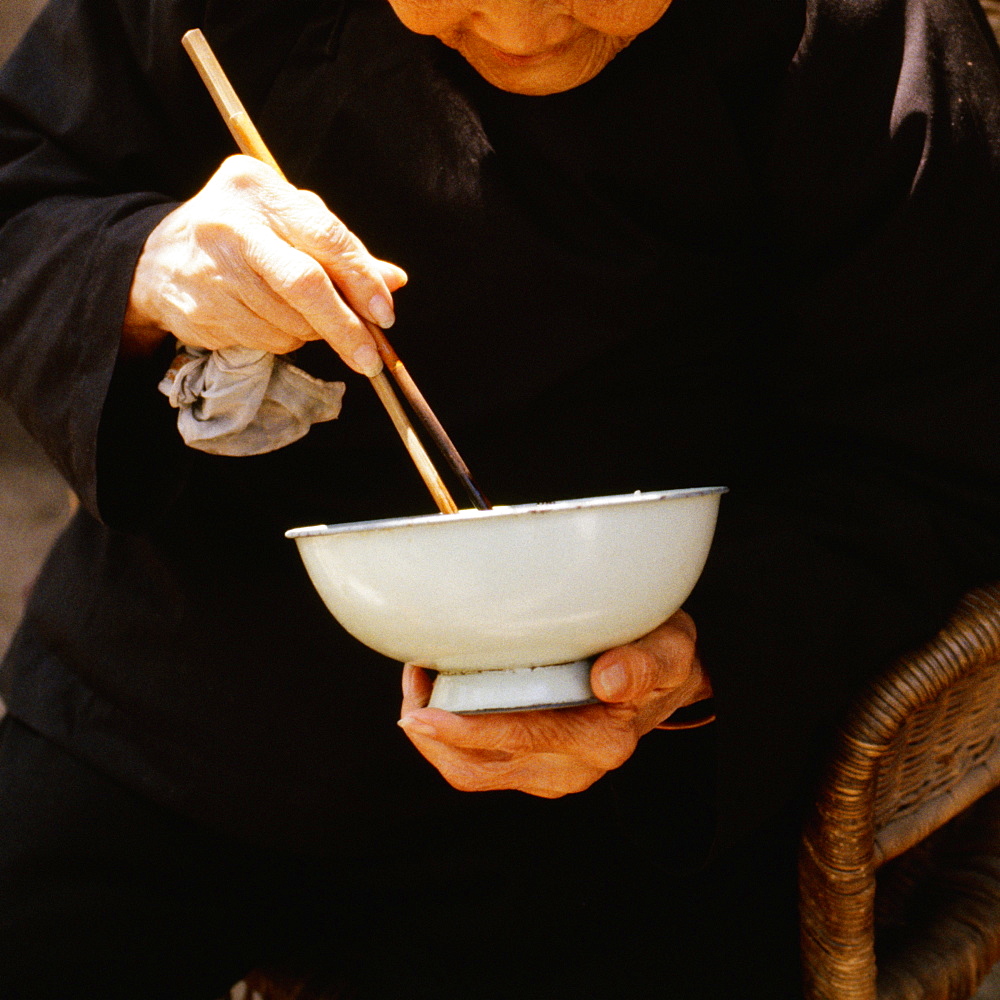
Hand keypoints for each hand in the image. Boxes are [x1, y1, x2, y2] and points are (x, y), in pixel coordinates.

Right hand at [123, 155, 406, 369]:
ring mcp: (211, 268)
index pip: (325, 236)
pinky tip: (270, 321)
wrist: (156, 261)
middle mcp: (231, 223)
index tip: (385, 314)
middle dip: (346, 327)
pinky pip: (267, 339)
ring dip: (312, 333)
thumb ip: (340, 249)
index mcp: (258, 187)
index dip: (361, 279)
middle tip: (371, 357)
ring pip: (290, 320)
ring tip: (302, 317)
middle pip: (305, 284)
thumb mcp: (287, 224)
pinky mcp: (201, 308)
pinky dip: (285, 341)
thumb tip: (394, 281)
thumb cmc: (240, 236)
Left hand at [398, 610, 711, 797]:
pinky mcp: (533, 767)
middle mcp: (572, 767)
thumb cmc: (659, 656)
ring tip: (420, 683)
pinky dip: (448, 735)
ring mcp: (549, 773)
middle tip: (413, 682)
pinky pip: (478, 765)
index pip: (520, 739)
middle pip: (480, 766)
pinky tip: (439, 693)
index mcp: (603, 739)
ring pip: (471, 772)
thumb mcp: (670, 648)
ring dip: (434, 736)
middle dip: (433, 730)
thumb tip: (608, 678)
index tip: (424, 705)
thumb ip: (646, 662)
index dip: (464, 726)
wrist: (666, 682)